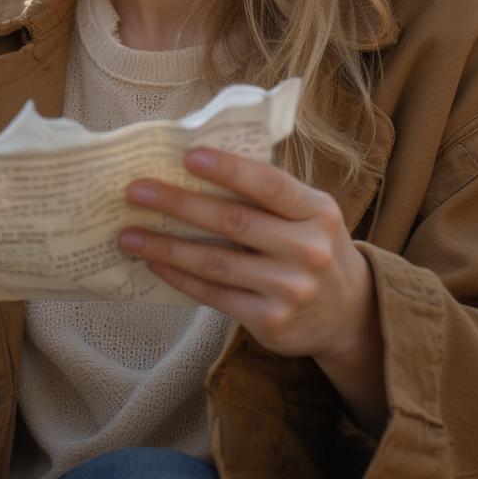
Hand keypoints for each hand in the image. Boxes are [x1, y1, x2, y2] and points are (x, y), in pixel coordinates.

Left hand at [117, 147, 374, 363]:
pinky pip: (214, 294)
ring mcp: (290, 289)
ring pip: (216, 262)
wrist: (349, 313)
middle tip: (136, 192)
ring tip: (128, 234)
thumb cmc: (312, 245)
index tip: (188, 157)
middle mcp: (308, 250)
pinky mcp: (271, 321)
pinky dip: (179, 277)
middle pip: (233, 222)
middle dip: (178, 204)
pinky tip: (154, 262)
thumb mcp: (308, 213)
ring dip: (165, 246)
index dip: (228, 169)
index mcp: (317, 211)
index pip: (269, 184)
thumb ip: (267, 194)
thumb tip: (195, 167)